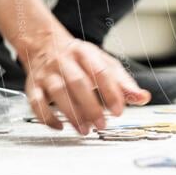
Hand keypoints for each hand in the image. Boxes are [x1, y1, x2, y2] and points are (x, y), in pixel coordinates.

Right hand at [19, 31, 149, 134]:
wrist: (45, 44)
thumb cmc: (80, 58)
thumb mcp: (104, 63)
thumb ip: (123, 82)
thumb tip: (143, 98)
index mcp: (86, 53)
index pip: (101, 72)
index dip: (111, 92)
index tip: (118, 111)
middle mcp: (65, 61)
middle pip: (78, 83)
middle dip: (91, 106)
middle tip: (102, 124)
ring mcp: (47, 73)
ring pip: (58, 93)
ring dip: (72, 114)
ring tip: (84, 130)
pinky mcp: (32, 86)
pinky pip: (36, 103)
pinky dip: (47, 117)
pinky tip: (60, 127)